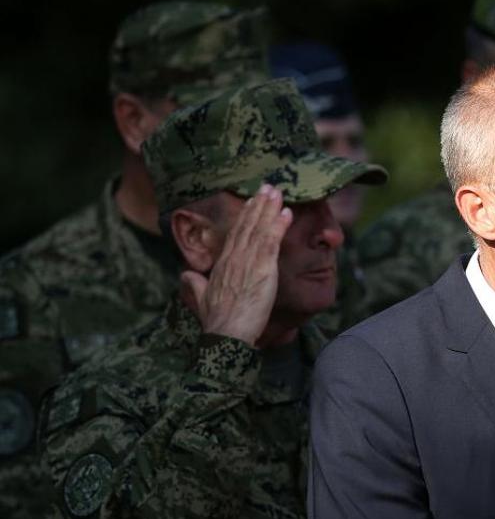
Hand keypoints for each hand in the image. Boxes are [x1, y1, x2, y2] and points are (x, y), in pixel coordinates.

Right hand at [182, 184, 290, 345]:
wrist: (227, 332)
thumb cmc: (216, 320)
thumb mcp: (200, 298)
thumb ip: (194, 284)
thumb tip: (185, 274)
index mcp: (222, 263)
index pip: (236, 234)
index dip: (245, 216)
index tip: (253, 201)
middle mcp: (234, 258)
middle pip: (247, 226)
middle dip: (258, 205)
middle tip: (268, 186)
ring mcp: (248, 261)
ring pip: (259, 229)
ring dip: (269, 208)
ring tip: (278, 192)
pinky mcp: (262, 269)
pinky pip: (271, 242)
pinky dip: (278, 226)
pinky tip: (286, 213)